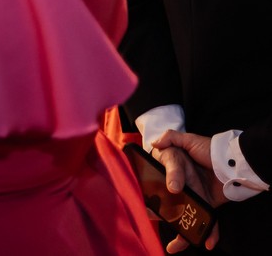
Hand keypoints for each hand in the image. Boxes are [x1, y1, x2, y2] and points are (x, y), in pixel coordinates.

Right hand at [152, 131, 223, 251]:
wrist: (234, 161)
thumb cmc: (209, 149)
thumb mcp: (189, 140)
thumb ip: (172, 138)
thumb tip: (156, 144)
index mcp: (171, 171)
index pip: (159, 183)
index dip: (153, 194)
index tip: (149, 204)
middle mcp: (180, 186)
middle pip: (168, 203)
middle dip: (163, 216)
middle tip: (157, 222)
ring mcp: (194, 197)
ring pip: (185, 216)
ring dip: (181, 232)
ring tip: (175, 246)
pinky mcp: (207, 204)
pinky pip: (207, 220)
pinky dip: (208, 232)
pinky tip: (207, 242)